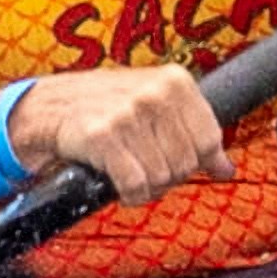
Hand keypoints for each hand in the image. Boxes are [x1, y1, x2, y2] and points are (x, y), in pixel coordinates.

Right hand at [15, 66, 230, 204]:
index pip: (210, 139)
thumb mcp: (158, 105)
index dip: (199, 161)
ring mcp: (129, 114)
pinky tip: (122, 187)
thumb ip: (195, 132)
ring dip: (148, 187)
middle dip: (170, 175)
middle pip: (187, 162)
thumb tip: (226, 170)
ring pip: (163, 177)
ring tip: (133, 173)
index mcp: (176, 82)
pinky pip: (136, 184)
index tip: (184, 163)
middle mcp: (155, 94)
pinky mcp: (103, 136)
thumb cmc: (109, 107)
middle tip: (149, 169)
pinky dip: (131, 195)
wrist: (50, 107)